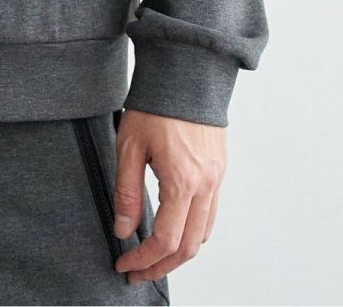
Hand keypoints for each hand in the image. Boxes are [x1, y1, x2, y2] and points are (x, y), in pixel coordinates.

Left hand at [111, 108, 225, 285]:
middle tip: (137, 271)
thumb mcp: (129, 145)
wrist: (187, 72)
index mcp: (182, 182)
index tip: (125, 264)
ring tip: (153, 257)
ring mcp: (217, 180)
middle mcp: (206, 186)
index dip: (142, 259)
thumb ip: (126, 191)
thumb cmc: (156, 104)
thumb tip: (123, 230)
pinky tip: (174, 230)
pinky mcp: (219, 171)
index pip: (164, 240)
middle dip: (161, 266)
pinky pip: (211, 215)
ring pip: (203, 235)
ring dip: (179, 254)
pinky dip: (193, 233)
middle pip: (188, 248)